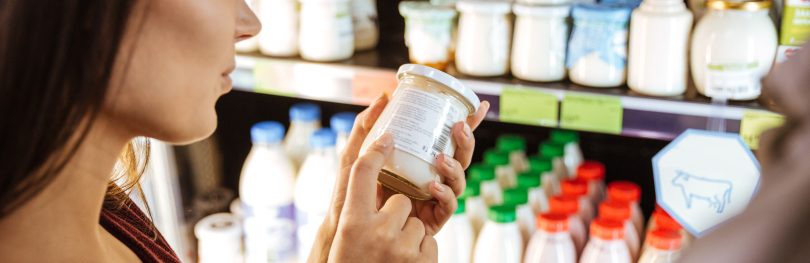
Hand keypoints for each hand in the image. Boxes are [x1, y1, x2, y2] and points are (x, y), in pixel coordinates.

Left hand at [307, 95, 489, 261]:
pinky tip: (433, 187)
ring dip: (454, 167)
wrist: (346, 229)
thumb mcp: (355, 156)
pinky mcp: (432, 219)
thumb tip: (383, 98)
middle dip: (465, 142)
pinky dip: (445, 195)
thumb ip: (365, 128)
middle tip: (458, 128)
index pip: (447, 139)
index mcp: (419, 161)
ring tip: (440, 160)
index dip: (467, 124)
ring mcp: (433, 198)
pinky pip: (447, 206)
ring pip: (457, 180)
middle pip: (459, 157)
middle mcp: (431, 177)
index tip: (479, 108)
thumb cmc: (352, 194)